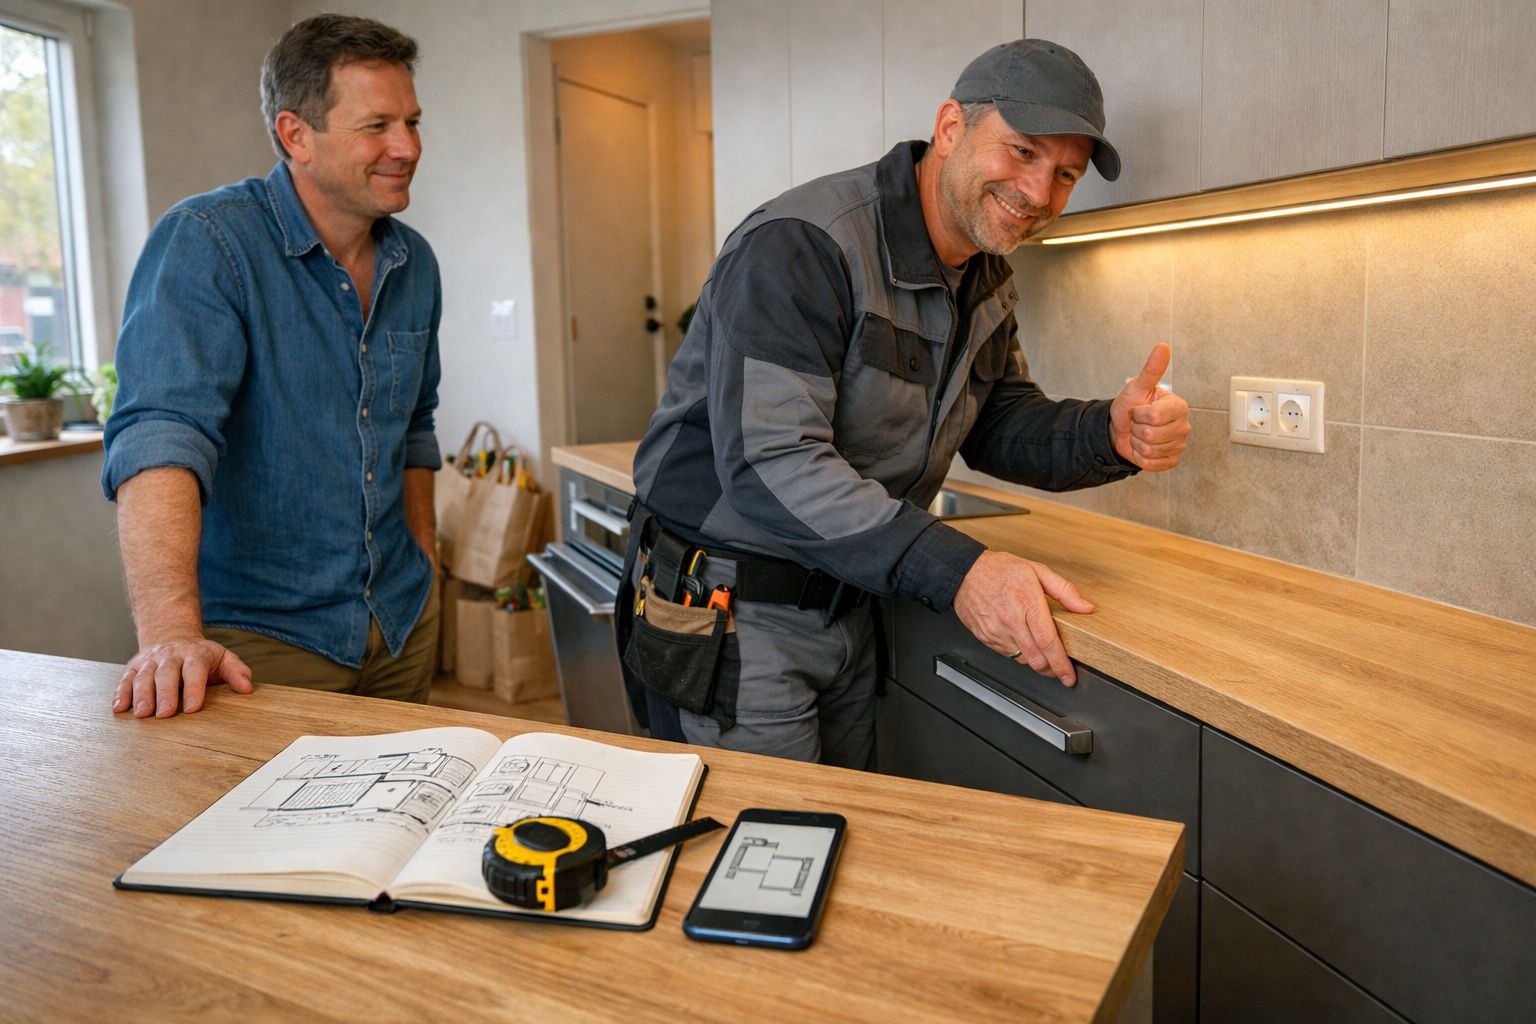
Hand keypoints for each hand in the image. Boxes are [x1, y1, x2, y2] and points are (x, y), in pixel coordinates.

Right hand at [113, 637, 253, 717]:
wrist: (172, 636)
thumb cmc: (201, 656)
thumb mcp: (223, 658)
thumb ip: (236, 672)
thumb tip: (247, 689)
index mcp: (194, 655)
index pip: (194, 671)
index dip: (194, 689)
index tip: (193, 708)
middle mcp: (170, 656)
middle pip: (166, 674)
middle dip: (165, 694)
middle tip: (165, 715)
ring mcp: (150, 661)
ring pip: (143, 676)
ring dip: (141, 695)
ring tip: (142, 714)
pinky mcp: (133, 667)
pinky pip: (125, 679)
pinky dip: (121, 693)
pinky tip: (119, 708)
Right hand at [952, 551, 1093, 685]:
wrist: (964, 572)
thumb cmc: (1000, 569)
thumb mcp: (1037, 571)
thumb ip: (1064, 591)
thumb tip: (1085, 607)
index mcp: (1027, 601)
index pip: (1048, 641)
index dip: (1061, 663)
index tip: (1069, 675)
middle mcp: (1011, 619)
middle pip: (1036, 658)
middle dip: (1052, 670)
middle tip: (1061, 670)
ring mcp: (996, 631)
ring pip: (1023, 660)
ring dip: (1036, 661)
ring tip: (1041, 651)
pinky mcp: (986, 637)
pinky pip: (1008, 654)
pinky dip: (1019, 653)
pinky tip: (1022, 640)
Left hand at [1110, 343, 1190, 470]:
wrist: (1121, 428)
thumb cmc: (1130, 406)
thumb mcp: (1137, 387)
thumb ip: (1151, 370)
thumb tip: (1162, 347)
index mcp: (1179, 406)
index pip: (1153, 417)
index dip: (1138, 414)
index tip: (1138, 409)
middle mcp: (1184, 426)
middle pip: (1151, 435)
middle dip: (1136, 429)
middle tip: (1138, 423)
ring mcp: (1179, 445)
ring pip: (1150, 451)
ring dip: (1137, 443)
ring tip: (1139, 434)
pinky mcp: (1171, 461)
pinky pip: (1151, 464)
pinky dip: (1140, 457)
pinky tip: (1142, 447)